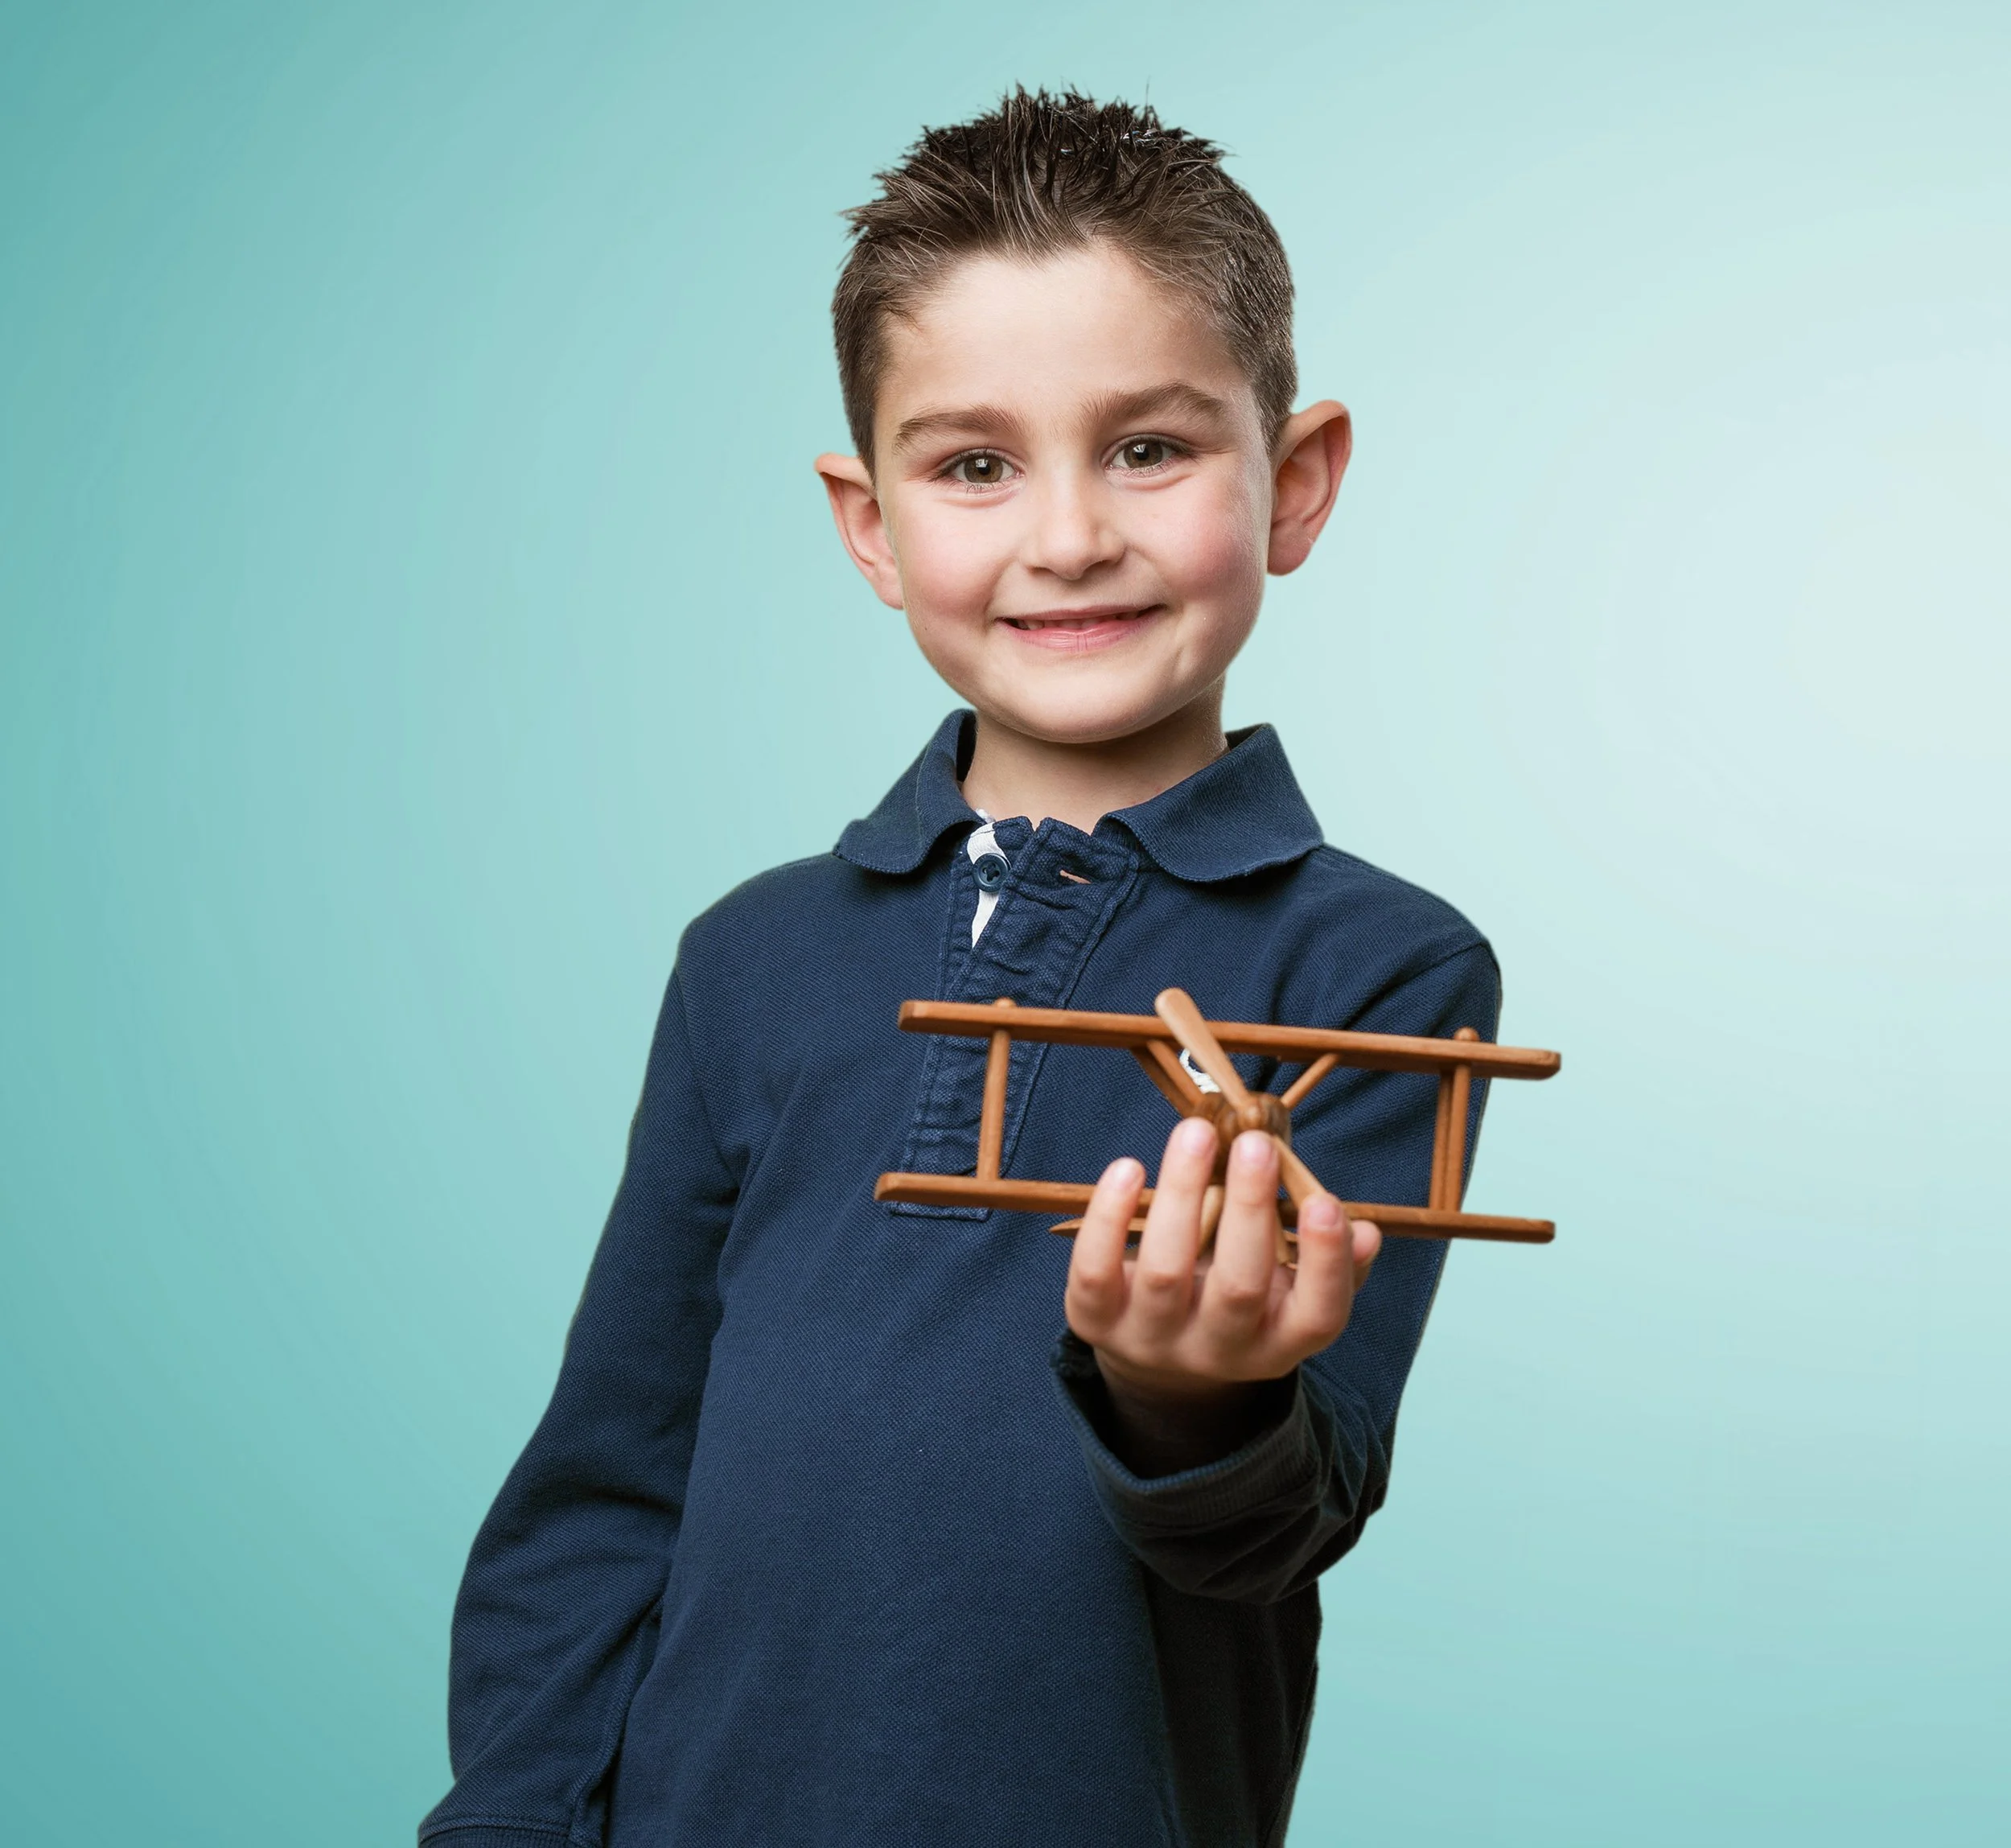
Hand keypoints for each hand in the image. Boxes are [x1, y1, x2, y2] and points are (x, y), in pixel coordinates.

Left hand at [1064, 1117, 1380, 1456]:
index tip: (1326, 1201)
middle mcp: (1219, 1351)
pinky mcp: (1096, 1320)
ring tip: (1196, 1133)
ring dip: (1183, 1194)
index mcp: (1280, 1341)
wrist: (1158, 1357)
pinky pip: (1096, 1272)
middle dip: (1249, 1210)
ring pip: (1167, 1273)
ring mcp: (1153, 1339)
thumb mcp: (1287, 1290)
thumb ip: (1328, 1260)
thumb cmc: (1237, 1295)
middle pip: (1239, 1289)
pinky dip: (1109, 1219)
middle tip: (1256, 1143)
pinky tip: (1129, 1169)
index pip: (1318, 1317)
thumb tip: (1364, 1229)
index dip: (1326, 1263)